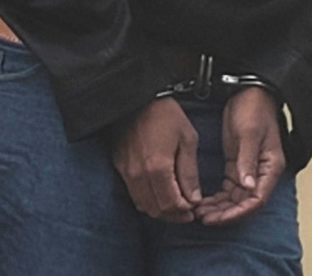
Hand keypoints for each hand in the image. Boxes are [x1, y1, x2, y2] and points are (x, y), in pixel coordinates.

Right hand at [112, 97, 201, 221]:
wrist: (137, 97)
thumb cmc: (165, 114)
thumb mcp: (187, 139)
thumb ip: (189, 172)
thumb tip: (193, 198)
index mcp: (157, 167)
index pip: (170, 204)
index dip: (184, 212)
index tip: (193, 210)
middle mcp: (138, 173)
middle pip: (155, 209)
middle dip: (172, 215)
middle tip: (185, 213)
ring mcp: (125, 171)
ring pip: (142, 204)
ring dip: (159, 209)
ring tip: (173, 205)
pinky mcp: (118, 166)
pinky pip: (132, 192)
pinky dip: (147, 199)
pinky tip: (158, 193)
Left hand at [195, 86, 285, 224]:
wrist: (248, 89)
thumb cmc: (253, 108)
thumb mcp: (249, 132)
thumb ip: (248, 159)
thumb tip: (248, 187)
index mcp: (270, 167)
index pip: (256, 199)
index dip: (238, 212)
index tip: (218, 217)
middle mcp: (261, 172)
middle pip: (245, 203)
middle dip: (225, 213)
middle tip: (203, 217)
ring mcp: (249, 169)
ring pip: (235, 197)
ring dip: (219, 207)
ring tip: (199, 212)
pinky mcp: (237, 163)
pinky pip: (228, 188)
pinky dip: (217, 196)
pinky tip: (204, 200)